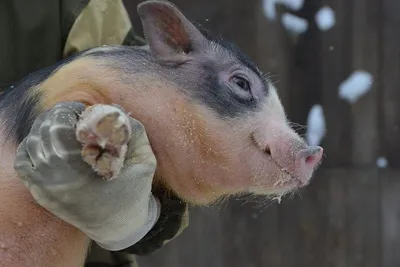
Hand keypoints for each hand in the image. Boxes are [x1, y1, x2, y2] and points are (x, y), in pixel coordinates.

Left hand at [14, 102, 159, 250]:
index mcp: (83, 166)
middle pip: (45, 129)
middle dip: (59, 116)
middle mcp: (57, 175)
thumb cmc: (133, 193)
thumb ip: (134, 132)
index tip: (84, 111)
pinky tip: (47, 144)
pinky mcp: (40, 193)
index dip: (72, 110)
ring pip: (32, 142)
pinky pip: (22, 162)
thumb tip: (115, 110)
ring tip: (63, 128)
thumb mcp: (144, 161)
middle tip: (75, 117)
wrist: (117, 227)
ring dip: (46, 129)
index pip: (62, 123)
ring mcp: (45, 185)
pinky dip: (30, 147)